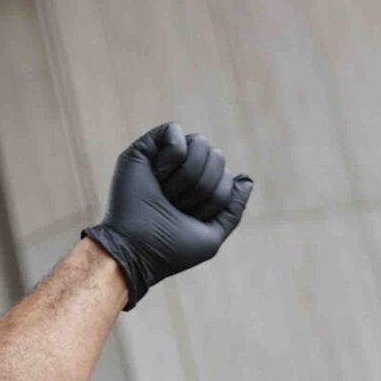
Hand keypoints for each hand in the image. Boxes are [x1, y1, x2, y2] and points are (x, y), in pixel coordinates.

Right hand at [83, 122, 251, 306]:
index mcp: (196, 191)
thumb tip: (246, 179)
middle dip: (204, 186)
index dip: (217, 198)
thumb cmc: (169, 249)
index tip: (191, 217)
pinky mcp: (142, 151)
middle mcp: (180, 172)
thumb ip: (232, 209)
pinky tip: (158, 174)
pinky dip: (173, 153)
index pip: (227, 176)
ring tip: (166, 192)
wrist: (135, 250)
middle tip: (177, 205)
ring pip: (200, 142)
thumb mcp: (211, 235)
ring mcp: (161, 160)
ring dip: (189, 174)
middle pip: (217, 156)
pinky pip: (173, 131)